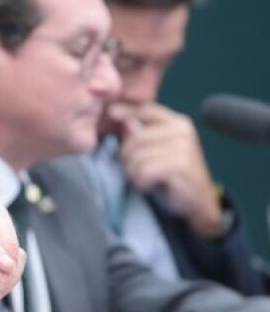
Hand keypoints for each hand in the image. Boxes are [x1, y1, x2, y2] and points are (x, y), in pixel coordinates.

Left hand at [110, 102, 223, 237]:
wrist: (199, 201)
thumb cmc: (174, 175)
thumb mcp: (159, 151)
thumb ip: (144, 134)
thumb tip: (124, 121)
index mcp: (179, 123)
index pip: (147, 110)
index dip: (127, 111)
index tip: (111, 113)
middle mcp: (182, 132)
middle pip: (135, 138)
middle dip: (128, 157)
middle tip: (139, 171)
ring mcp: (183, 148)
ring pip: (136, 157)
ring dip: (134, 173)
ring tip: (147, 179)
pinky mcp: (180, 166)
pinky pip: (143, 171)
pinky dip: (141, 182)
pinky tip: (151, 185)